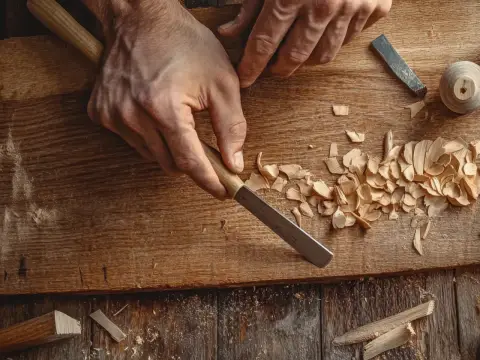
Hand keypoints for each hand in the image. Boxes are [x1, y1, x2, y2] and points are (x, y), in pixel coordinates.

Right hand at [83, 0, 245, 198]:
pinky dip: (149, 136)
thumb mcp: (222, 81)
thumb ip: (232, 126)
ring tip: (180, 120)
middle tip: (210, 149)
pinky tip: (156, 113)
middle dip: (193, 161)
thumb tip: (234, 163)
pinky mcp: (100, 113)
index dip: (209, 181)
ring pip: (150, 155)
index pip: (189, 161)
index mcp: (164, 107)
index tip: (224, 192)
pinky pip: (132, 141)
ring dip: (170, 148)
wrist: (140, 18)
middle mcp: (132, 115)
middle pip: (170, 164)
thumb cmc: (184, 43)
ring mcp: (112, 115)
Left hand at [219, 0, 391, 86]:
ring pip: (325, 54)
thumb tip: (229, 33)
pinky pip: (351, 38)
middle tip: (271, 69)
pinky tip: (325, 30)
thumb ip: (250, 4)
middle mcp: (324, 5)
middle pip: (295, 56)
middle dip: (279, 68)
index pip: (264, 42)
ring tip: (296, 52)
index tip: (245, 79)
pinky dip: (335, 39)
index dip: (252, 65)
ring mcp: (353, 8)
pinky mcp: (376, 6)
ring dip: (307, 59)